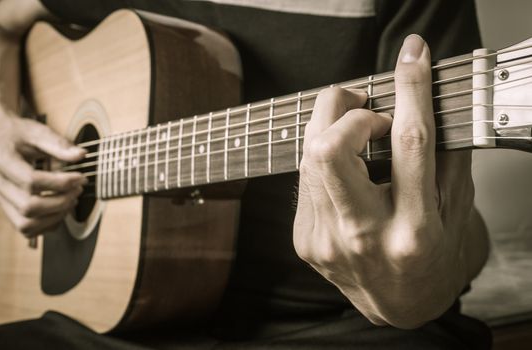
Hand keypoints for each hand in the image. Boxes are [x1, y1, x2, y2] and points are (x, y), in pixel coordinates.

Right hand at [0, 110, 85, 237]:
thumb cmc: (15, 134)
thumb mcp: (35, 131)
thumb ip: (58, 144)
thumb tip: (81, 155)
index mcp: (3, 162)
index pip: (31, 181)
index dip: (61, 182)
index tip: (80, 176)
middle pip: (29, 207)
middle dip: (61, 201)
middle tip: (78, 189)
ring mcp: (3, 200)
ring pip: (26, 225)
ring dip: (55, 217)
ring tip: (71, 200)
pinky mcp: (9, 209)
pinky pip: (27, 229)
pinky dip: (48, 225)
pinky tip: (62, 209)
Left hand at [293, 35, 474, 327]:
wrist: (397, 307)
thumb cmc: (431, 259)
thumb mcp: (454, 211)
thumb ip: (443, 159)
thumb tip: (423, 103)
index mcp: (413, 230)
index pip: (410, 145)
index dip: (411, 92)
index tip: (412, 58)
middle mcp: (363, 237)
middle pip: (330, 149)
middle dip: (342, 107)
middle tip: (364, 103)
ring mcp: (326, 241)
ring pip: (308, 157)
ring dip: (329, 125)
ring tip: (355, 127)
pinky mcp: (303, 240)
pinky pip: (306, 179)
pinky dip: (324, 158)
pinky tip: (344, 164)